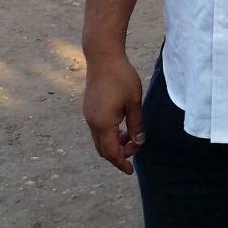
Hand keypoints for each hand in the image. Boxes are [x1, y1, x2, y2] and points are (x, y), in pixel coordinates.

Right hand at [83, 53, 144, 175]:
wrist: (103, 57)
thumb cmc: (121, 77)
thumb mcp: (134, 102)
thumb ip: (136, 124)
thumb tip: (139, 142)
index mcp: (103, 123)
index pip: (111, 152)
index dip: (121, 163)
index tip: (130, 170)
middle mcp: (92, 122)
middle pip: (103, 149)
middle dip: (118, 155)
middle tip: (134, 153)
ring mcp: (88, 115)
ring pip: (99, 139)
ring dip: (114, 143)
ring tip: (130, 138)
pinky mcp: (89, 108)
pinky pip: (97, 129)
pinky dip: (109, 134)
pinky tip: (121, 126)